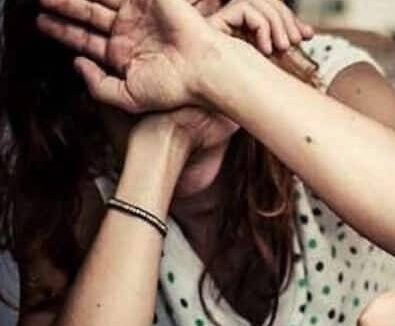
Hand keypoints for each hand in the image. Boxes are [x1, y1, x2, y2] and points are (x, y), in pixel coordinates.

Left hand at [37, 0, 313, 112]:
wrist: (203, 71)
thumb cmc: (174, 89)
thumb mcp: (127, 96)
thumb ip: (98, 86)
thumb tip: (76, 65)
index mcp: (124, 55)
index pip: (86, 38)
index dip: (62, 31)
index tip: (40, 24)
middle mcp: (130, 31)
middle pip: (88, 12)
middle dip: (63, 5)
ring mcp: (140, 13)